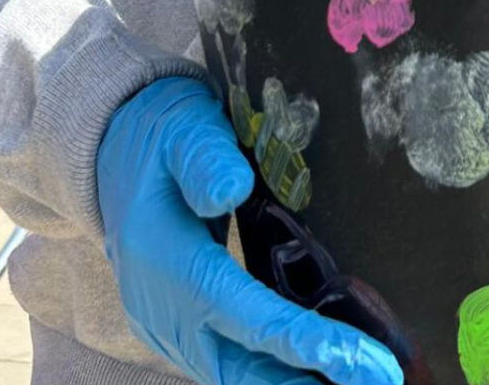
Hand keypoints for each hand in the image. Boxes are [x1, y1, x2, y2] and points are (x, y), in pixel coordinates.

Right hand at [97, 76, 403, 384]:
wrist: (113, 156)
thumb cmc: (160, 138)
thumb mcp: (183, 130)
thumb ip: (205, 158)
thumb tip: (230, 189)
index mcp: (165, 259)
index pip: (241, 313)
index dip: (301, 341)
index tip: (358, 358)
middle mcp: (161, 308)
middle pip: (238, 369)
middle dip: (305, 382)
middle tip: (376, 380)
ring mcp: (165, 326)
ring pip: (231, 374)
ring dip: (290, 382)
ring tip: (356, 379)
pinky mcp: (176, 330)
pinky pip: (225, 363)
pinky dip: (269, 372)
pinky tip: (314, 369)